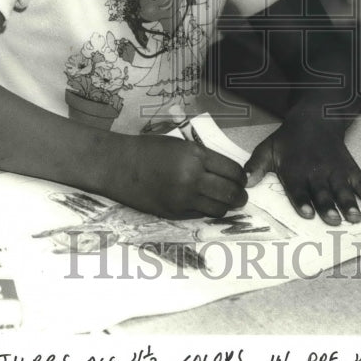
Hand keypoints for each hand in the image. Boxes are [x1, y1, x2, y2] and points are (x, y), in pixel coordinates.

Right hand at [117, 134, 247, 218]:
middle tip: (241, 195)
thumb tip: (227, 172)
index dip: (241, 177)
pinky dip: (207, 211)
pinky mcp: (173, 213)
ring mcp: (182, 198)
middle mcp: (192, 178)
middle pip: (230, 193)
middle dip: (240, 196)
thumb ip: (203, 157)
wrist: (118, 165)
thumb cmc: (148, 149)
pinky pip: (200, 215)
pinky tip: (204, 204)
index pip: (232, 171)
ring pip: (219, 209)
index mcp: (195, 156)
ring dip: (226, 206)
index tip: (242, 179)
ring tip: (225, 202)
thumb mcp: (180, 144)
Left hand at [244, 112, 360, 225]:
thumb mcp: (268, 149)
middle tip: (333, 220)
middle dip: (328, 206)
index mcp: (295, 170)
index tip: (307, 213)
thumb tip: (244, 183)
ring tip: (355, 217)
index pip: (298, 188)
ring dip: (349, 203)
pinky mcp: (349, 167)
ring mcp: (335, 170)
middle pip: (322, 191)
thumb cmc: (289, 140)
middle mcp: (316, 172)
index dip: (302, 200)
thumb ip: (256, 166)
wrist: (315, 118)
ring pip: (343, 188)